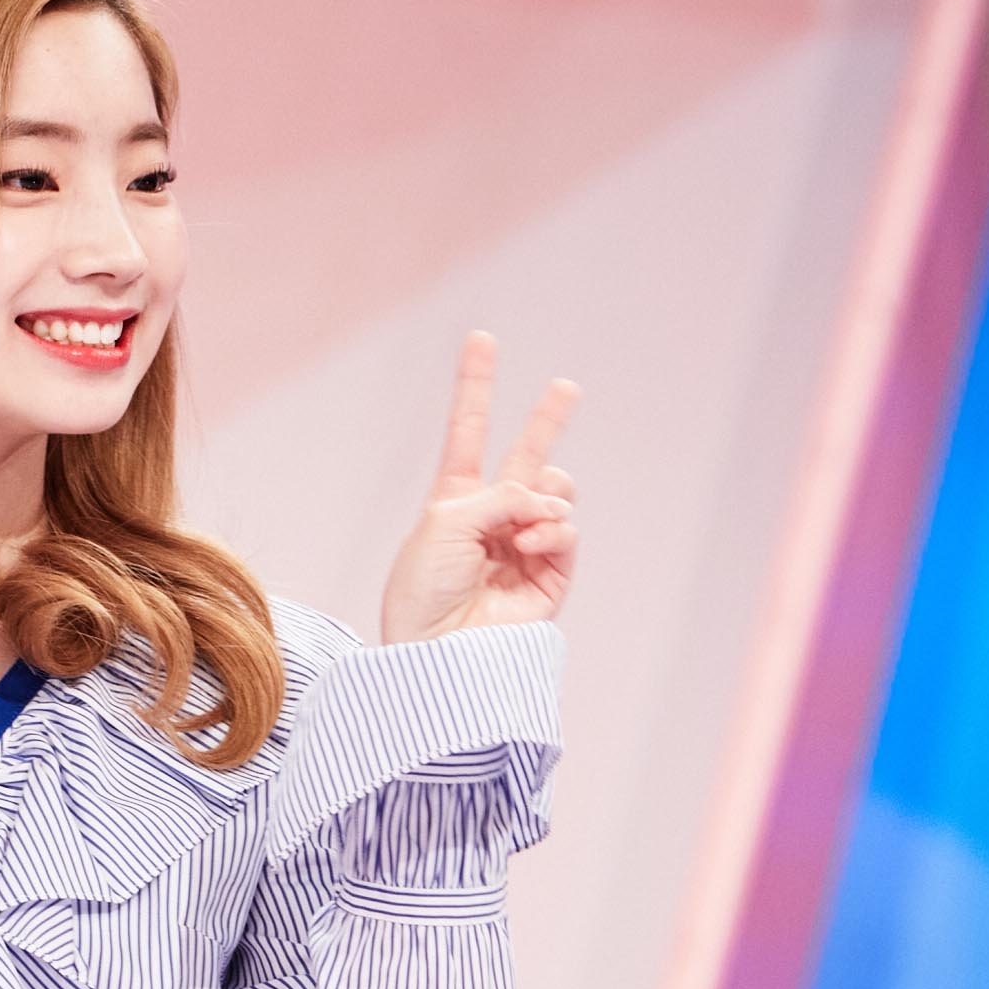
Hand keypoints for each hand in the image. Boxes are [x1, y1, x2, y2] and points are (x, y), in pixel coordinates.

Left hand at [379, 331, 578, 642]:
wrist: (436, 649)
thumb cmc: (422, 589)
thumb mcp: (445, 523)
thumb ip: (499, 496)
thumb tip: (547, 501)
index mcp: (454, 500)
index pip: (468, 432)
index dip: (476, 387)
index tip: (481, 339)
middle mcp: (492, 518)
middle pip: (527, 457)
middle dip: (547, 421)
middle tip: (567, 387)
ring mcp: (523, 545)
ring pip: (556, 494)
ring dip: (543, 501)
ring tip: (520, 530)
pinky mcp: (550, 576)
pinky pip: (565, 532)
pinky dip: (552, 530)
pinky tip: (530, 543)